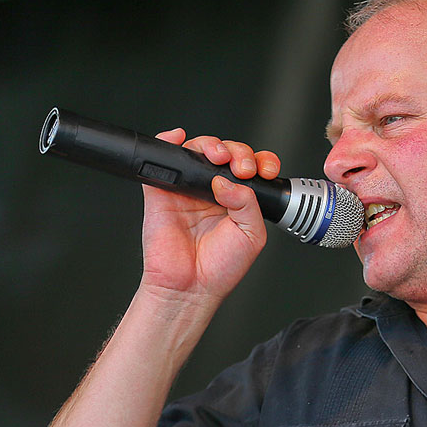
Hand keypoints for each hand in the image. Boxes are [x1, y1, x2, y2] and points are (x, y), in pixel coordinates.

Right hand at [137, 130, 280, 306]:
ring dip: (210, 145)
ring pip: (197, 151)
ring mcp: (187, 190)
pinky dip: (168, 142)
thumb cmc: (220, 268)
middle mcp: (213, 191)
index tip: (264, 169)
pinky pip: (162, 162)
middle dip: (237, 152)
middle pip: (225, 154)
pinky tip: (179, 138)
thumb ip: (248, 203)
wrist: (190, 288)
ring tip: (217, 157)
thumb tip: (228, 180)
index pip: (250, 168)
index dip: (258, 161)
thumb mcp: (252, 235)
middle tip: (241, 167)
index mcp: (238, 199)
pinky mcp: (162, 193)